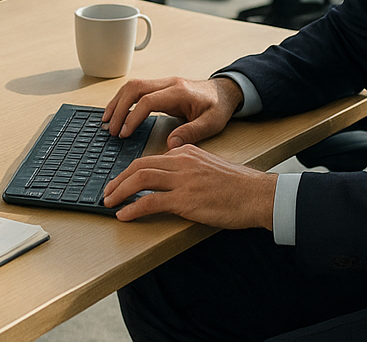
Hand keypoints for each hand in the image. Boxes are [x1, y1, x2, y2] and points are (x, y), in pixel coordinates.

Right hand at [103, 76, 242, 148]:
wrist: (225, 92)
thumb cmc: (219, 107)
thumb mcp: (212, 123)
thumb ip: (191, 132)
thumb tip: (170, 145)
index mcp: (179, 92)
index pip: (148, 100)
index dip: (133, 116)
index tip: (124, 133)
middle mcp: (169, 84)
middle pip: (134, 88)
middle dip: (118, 108)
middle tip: (110, 129)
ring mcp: (163, 83)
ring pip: (132, 86)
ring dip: (117, 102)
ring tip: (106, 121)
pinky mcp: (160, 87)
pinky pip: (136, 90)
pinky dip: (123, 100)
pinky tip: (116, 113)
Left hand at [103, 144, 275, 228]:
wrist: (258, 195)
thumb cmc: (238, 186)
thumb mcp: (209, 167)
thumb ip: (189, 169)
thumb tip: (170, 182)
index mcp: (187, 151)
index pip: (150, 158)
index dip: (130, 170)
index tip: (121, 181)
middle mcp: (182, 161)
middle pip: (139, 165)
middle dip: (118, 179)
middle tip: (108, 193)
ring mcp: (183, 180)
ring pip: (140, 179)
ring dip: (120, 191)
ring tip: (110, 203)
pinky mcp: (185, 200)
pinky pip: (150, 202)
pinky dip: (133, 208)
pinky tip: (124, 215)